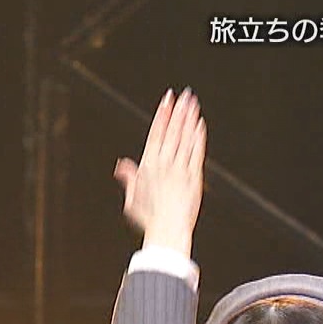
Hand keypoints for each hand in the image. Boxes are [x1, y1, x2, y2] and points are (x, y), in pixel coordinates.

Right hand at [113, 88, 205, 255]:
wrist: (168, 229)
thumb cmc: (149, 218)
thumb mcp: (133, 198)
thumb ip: (129, 178)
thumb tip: (122, 165)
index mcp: (148, 165)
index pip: (156, 133)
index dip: (162, 114)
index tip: (167, 99)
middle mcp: (164, 163)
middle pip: (172, 130)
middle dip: (178, 111)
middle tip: (184, 94)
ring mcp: (180, 168)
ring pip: (185, 137)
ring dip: (189, 118)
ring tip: (193, 103)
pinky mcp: (194, 176)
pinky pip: (197, 151)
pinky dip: (198, 137)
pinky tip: (200, 125)